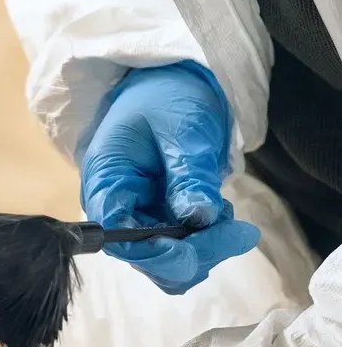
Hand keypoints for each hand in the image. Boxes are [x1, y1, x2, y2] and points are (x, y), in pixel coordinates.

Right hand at [79, 62, 259, 293]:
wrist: (172, 83)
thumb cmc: (167, 96)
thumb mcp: (181, 127)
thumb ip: (188, 173)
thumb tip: (198, 217)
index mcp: (106, 181)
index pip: (118, 236)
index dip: (154, 252)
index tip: (195, 248)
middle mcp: (116, 208)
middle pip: (147, 257)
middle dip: (194, 253)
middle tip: (239, 231)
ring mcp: (138, 217)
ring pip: (168, 262)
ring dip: (205, 249)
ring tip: (230, 215)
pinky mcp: (160, 221)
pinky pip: (183, 249)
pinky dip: (208, 241)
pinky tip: (222, 215)